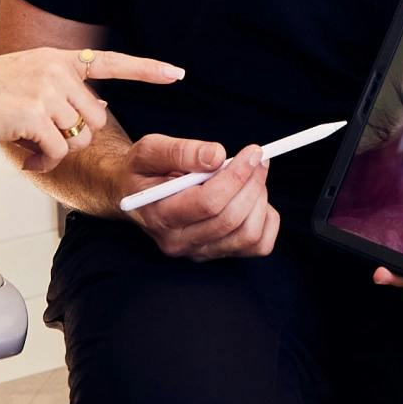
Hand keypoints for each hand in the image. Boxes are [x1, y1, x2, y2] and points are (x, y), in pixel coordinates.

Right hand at [0, 48, 182, 173]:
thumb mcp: (23, 80)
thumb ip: (59, 90)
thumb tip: (100, 109)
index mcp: (55, 59)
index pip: (111, 62)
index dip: (147, 69)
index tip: (177, 73)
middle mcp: (55, 70)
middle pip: (95, 118)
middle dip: (72, 137)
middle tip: (39, 138)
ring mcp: (46, 91)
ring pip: (79, 138)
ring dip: (56, 152)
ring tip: (27, 145)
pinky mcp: (35, 115)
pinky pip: (59, 153)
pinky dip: (43, 163)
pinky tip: (24, 155)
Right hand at [120, 134, 279, 260]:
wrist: (136, 195)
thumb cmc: (143, 170)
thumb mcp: (148, 150)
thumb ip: (179, 151)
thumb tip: (217, 155)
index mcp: (159, 216)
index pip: (208, 203)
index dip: (236, 176)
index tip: (252, 151)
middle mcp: (179, 242)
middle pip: (231, 220)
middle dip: (252, 184)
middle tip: (258, 157)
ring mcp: (200, 252)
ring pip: (249, 235)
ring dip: (259, 200)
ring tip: (251, 175)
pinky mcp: (218, 253)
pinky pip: (259, 245)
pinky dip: (266, 219)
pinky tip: (252, 197)